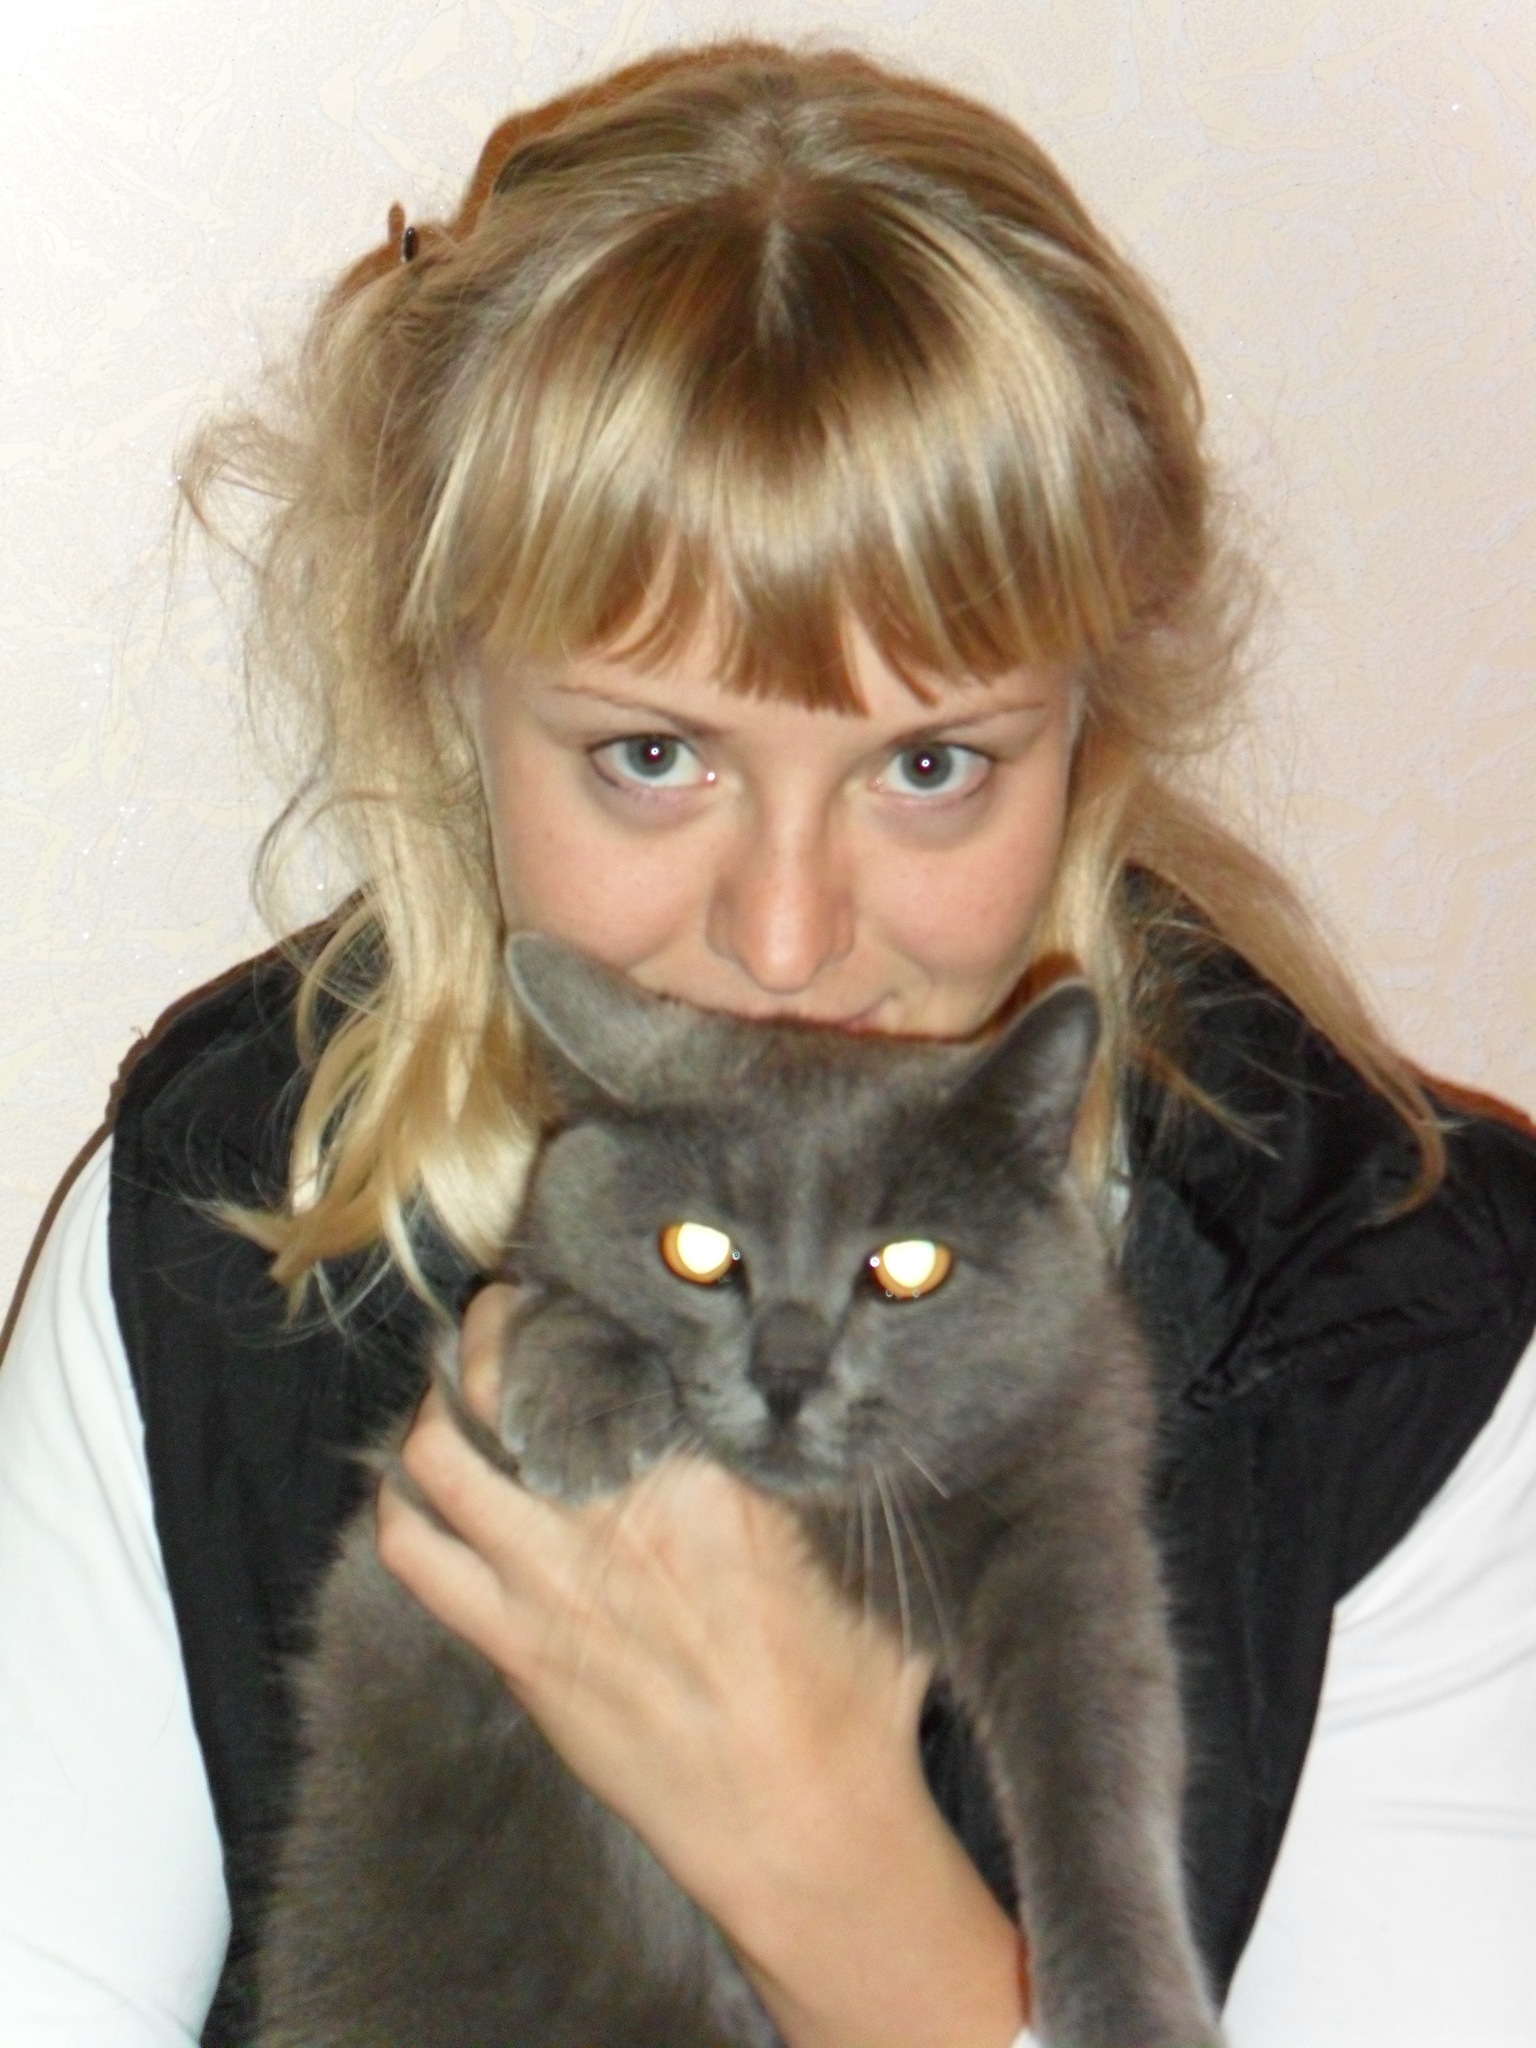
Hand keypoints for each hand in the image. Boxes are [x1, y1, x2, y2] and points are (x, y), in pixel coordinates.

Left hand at [377, 1284, 1026, 2047]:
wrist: (801, 1828)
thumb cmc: (848, 1692)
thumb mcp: (855, 1548)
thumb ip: (809, 1459)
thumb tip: (795, 1378)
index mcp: (702, 1481)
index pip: (611, 1348)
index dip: (588, 1298)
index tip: (593, 1279)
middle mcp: (607, 1518)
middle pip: (508, 1380)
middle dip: (501, 1324)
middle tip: (516, 1304)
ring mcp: (545, 1586)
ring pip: (438, 1456)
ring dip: (440, 1402)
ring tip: (463, 1382)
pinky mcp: (514, 1647)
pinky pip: (416, 1553)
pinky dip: (404, 1502)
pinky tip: (426, 1482)